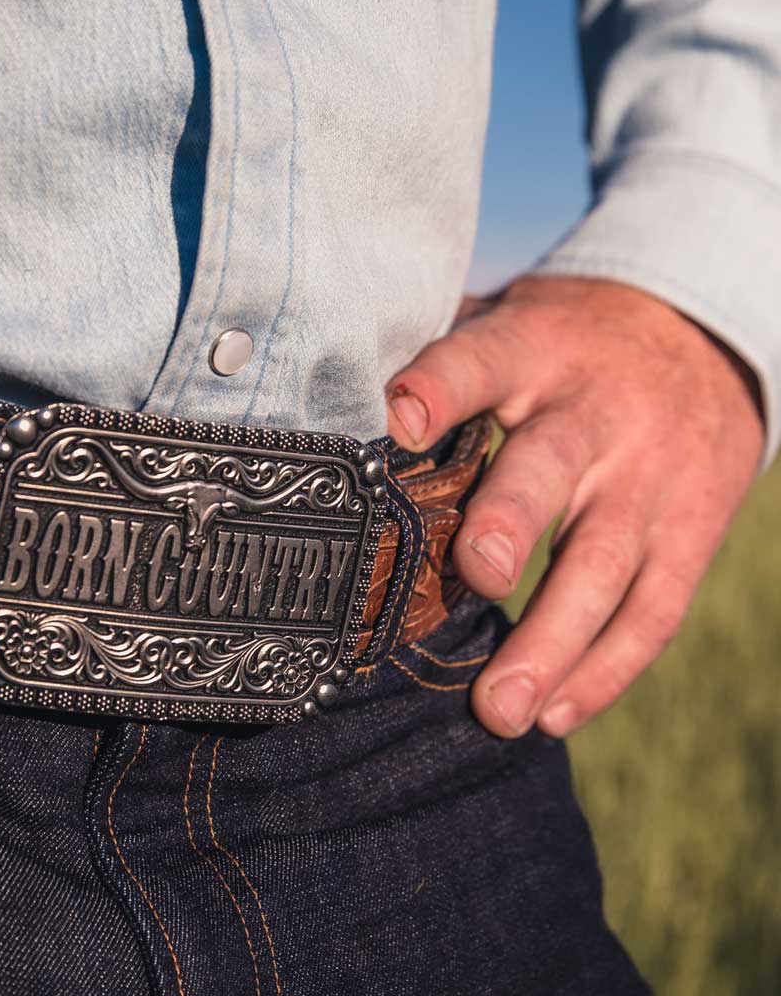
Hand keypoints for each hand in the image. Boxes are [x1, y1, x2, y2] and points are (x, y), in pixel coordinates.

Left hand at [385, 276, 763, 737]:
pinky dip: (608, 669)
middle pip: (548, 469)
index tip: (397, 423)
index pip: (478, 363)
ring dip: (554, 642)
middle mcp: (591, 414)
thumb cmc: (566, 346)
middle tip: (476, 578)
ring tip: (500, 711)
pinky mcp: (692, 529)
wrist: (701, 336)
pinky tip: (555, 713)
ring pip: (606, 562)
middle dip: (510, 523)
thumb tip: (335, 406)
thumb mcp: (508, 324)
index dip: (437, 390)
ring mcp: (649, 477)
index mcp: (530, 353)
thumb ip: (440, 361)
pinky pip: (656, 608)